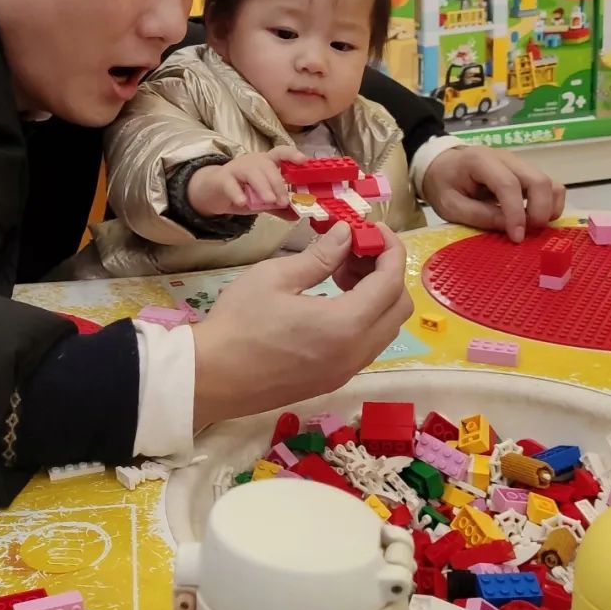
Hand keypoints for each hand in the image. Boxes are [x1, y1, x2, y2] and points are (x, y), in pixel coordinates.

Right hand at [186, 146, 305, 219]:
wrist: (213, 192)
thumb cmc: (242, 191)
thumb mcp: (262, 200)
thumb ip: (278, 207)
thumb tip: (297, 216)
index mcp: (266, 163)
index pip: (281, 153)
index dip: (292, 154)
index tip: (304, 160)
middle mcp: (253, 161)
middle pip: (268, 166)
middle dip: (278, 184)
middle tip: (283, 201)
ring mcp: (237, 168)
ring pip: (252, 173)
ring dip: (262, 186)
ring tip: (269, 201)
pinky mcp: (222, 178)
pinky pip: (231, 184)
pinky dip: (237, 193)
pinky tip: (242, 203)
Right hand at [191, 221, 411, 426]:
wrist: (212, 376)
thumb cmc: (239, 322)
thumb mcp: (275, 277)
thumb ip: (320, 256)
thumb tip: (346, 235)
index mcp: (345, 323)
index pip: (391, 281)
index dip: (390, 249)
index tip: (372, 230)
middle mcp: (355, 352)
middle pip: (398, 308)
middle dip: (386, 273)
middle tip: (354, 252)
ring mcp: (346, 371)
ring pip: (385, 329)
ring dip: (375, 297)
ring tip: (339, 275)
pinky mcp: (332, 380)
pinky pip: (366, 345)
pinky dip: (363, 318)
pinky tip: (329, 302)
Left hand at [421, 145, 565, 242]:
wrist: (441, 165)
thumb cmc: (442, 184)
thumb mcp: (449, 205)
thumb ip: (478, 215)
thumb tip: (511, 227)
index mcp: (480, 161)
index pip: (508, 184)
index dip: (516, 213)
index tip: (517, 237)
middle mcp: (506, 158)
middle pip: (538, 180)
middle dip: (540, 211)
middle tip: (528, 234)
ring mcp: (519, 164)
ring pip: (549, 183)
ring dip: (548, 208)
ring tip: (532, 227)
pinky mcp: (526, 173)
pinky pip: (549, 187)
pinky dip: (549, 204)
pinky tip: (534, 219)